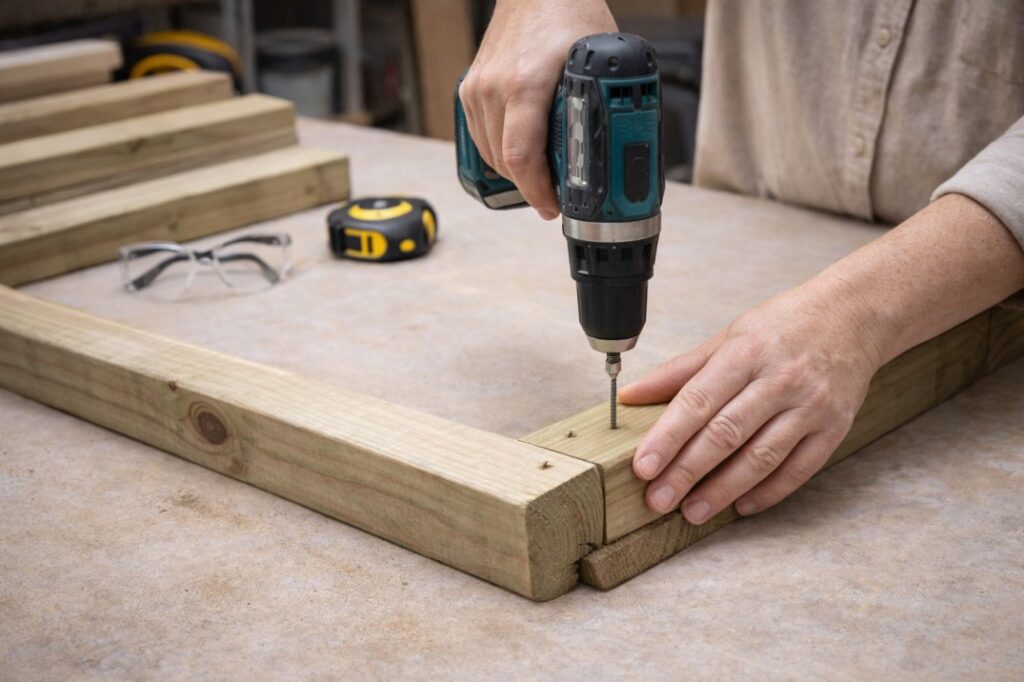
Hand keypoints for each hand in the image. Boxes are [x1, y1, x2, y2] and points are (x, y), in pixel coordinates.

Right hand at [458, 0, 616, 219]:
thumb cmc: (568, 13)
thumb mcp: (593, 63)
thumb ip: (597, 105)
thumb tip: (613, 148)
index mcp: (525, 84)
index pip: (521, 158)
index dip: (538, 192)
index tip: (554, 207)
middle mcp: (494, 88)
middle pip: (505, 163)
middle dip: (531, 187)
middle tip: (556, 196)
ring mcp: (477, 89)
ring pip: (490, 154)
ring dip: (514, 173)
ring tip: (540, 178)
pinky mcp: (469, 89)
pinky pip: (480, 136)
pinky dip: (499, 153)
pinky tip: (519, 155)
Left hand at [620, 279, 887, 523]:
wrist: (855, 315)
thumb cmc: (784, 326)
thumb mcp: (729, 336)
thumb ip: (680, 371)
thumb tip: (630, 394)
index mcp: (746, 352)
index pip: (698, 401)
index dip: (668, 437)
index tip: (643, 466)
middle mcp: (779, 379)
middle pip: (726, 434)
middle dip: (687, 471)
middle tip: (658, 500)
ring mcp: (811, 406)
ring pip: (762, 456)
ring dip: (724, 490)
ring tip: (692, 511)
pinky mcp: (835, 427)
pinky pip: (799, 468)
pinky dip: (769, 492)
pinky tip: (741, 507)